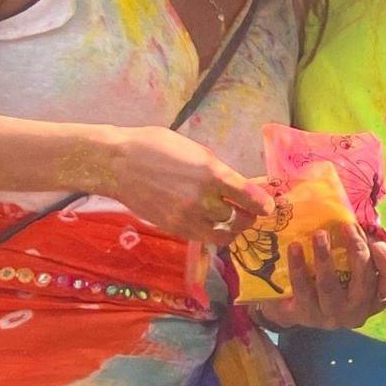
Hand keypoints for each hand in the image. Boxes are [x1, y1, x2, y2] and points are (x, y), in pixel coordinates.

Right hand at [95, 126, 275, 243]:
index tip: (269, 207)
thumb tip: (243, 184)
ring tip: (232, 221)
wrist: (116, 163)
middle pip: (239, 218)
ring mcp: (186, 215)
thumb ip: (219, 171)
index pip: (249, 197)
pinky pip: (203, 238)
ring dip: (231, 228)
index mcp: (211, 173)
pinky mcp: (173, 227)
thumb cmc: (156, 147)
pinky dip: (213, 234)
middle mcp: (202, 198)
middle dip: (248, 216)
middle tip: (249, 212)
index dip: (263, 205)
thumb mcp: (196, 151)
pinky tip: (212, 225)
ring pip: (223, 233)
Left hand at [253, 226, 385, 330]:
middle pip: (364, 281)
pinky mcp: (305, 315)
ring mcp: (330, 315)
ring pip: (330, 286)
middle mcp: (356, 310)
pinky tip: (295, 247)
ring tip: (319, 234)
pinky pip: (302, 288)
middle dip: (357, 250)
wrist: (294, 307)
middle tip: (347, 226)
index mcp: (374, 296)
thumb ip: (370, 249)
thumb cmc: (332, 280)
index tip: (376, 242)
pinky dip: (298, 266)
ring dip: (325, 257)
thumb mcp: (353, 265)